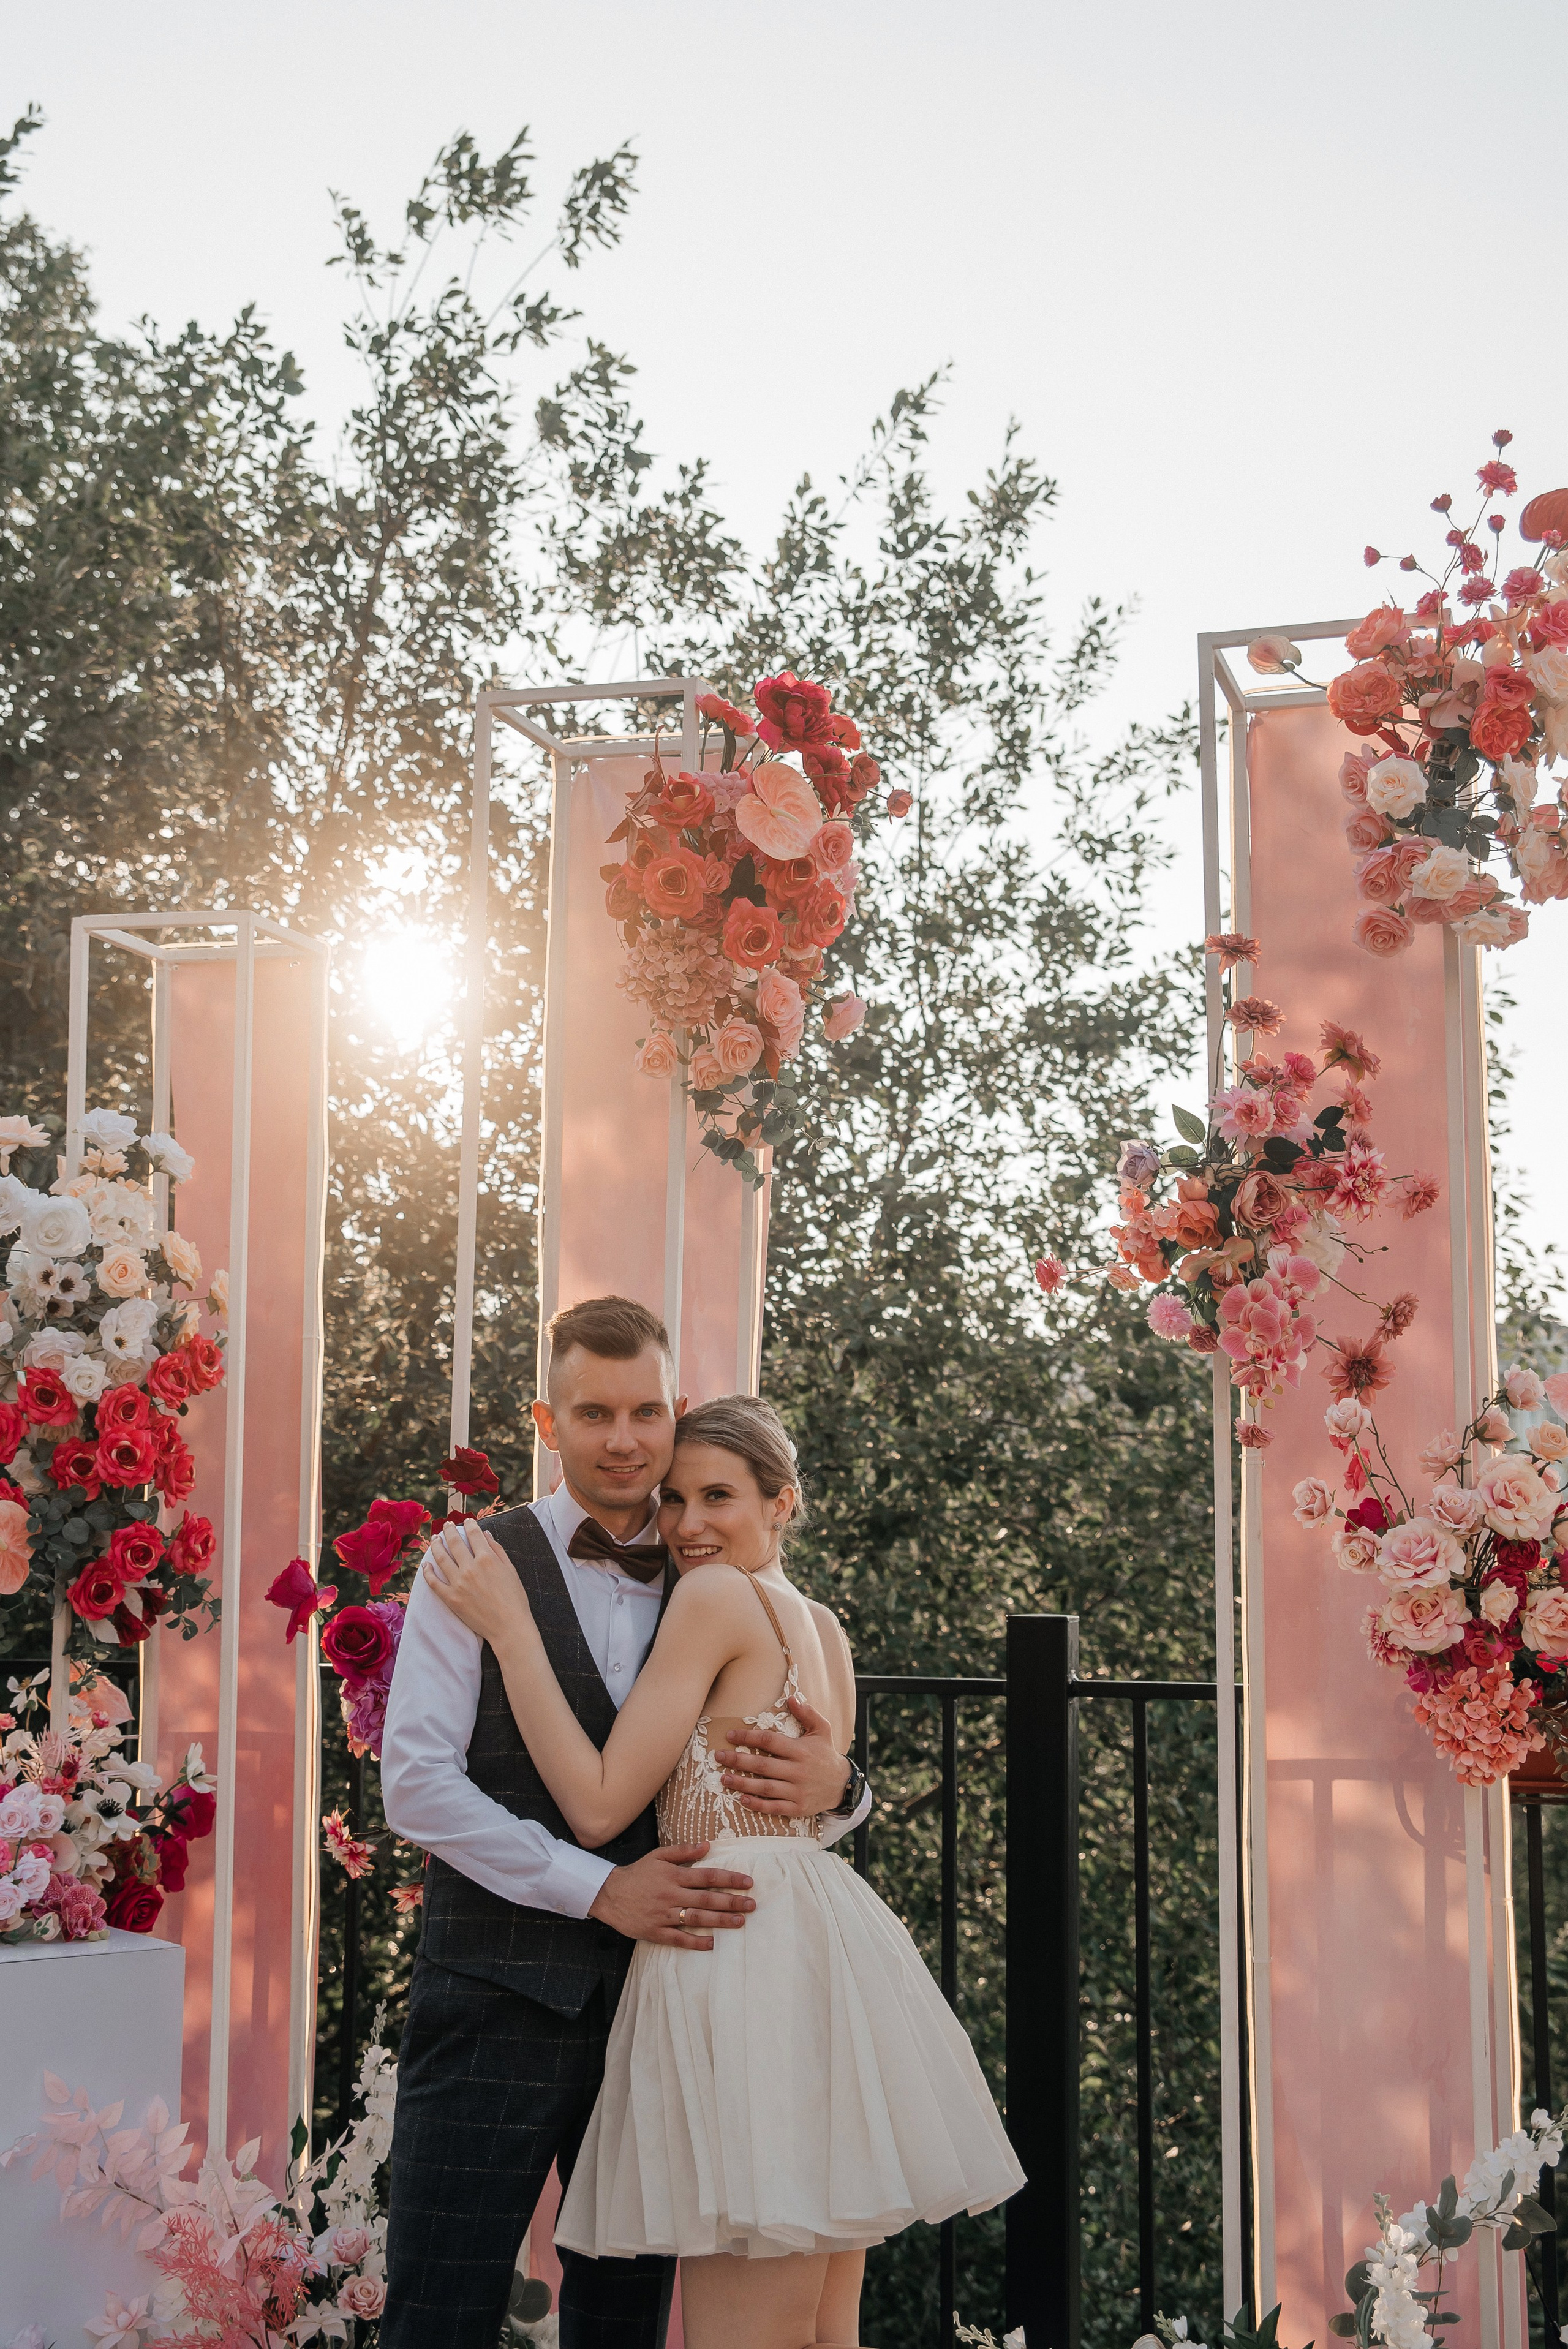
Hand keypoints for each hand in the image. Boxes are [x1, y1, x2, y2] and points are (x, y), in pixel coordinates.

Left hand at [421, 1520, 533, 1647]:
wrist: (509, 1627)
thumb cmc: (515, 1599)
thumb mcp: (511, 1570)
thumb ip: (497, 1550)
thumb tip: (486, 1534)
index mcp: (487, 1558)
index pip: (474, 1534)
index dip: (469, 1525)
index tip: (466, 1521)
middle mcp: (470, 1568)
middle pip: (454, 1542)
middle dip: (449, 1530)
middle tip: (446, 1526)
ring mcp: (458, 1583)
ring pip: (441, 1558)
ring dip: (435, 1546)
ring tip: (434, 1539)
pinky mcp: (451, 1598)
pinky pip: (434, 1582)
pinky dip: (427, 1572)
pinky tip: (425, 1565)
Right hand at [588, 1842, 755, 1949]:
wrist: (608, 1894)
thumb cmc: (637, 1873)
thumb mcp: (658, 1856)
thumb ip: (683, 1851)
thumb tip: (707, 1845)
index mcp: (673, 1875)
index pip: (708, 1876)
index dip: (729, 1879)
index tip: (748, 1882)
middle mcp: (671, 1895)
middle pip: (707, 1899)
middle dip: (732, 1902)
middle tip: (752, 1905)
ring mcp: (663, 1915)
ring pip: (696, 1918)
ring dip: (720, 1921)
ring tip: (740, 1922)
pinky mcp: (655, 1931)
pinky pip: (678, 1938)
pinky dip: (695, 1941)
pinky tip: (712, 1943)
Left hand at [715, 1694, 850, 1817]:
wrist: (842, 1785)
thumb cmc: (826, 1754)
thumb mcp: (822, 1730)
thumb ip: (807, 1714)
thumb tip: (791, 1699)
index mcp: (801, 1750)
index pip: (770, 1741)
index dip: (749, 1736)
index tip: (731, 1734)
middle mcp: (798, 1771)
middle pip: (763, 1765)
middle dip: (738, 1760)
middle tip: (718, 1756)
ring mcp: (797, 1791)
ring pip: (765, 1788)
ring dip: (742, 1783)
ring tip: (724, 1778)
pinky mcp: (797, 1808)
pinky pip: (774, 1807)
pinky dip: (757, 1805)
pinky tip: (742, 1799)